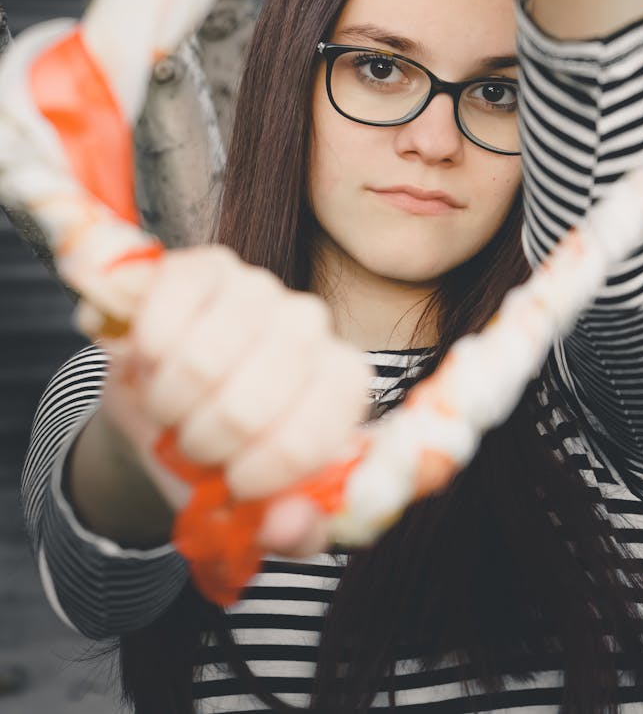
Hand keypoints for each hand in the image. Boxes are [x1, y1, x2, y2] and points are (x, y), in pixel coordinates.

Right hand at [91, 246, 369, 554]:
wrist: (172, 403)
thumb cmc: (230, 452)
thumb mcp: (264, 507)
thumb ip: (293, 530)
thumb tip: (287, 528)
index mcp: (343, 382)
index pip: (307, 440)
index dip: (257, 477)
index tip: (236, 484)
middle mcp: (311, 323)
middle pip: (247, 407)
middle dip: (203, 444)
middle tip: (194, 442)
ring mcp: (259, 286)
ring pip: (200, 362)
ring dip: (169, 404)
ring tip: (174, 405)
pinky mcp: (205, 264)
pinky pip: (166, 314)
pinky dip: (146, 354)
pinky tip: (153, 360)